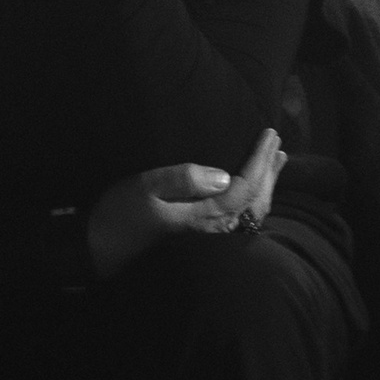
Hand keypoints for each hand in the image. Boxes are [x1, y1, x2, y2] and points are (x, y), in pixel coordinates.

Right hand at [86, 130, 284, 281]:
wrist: (102, 245)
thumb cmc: (122, 213)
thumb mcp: (147, 189)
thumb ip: (183, 180)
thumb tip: (222, 175)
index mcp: (204, 215)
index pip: (244, 187)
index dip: (260, 160)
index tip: (268, 133)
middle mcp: (213, 226)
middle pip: (255, 200)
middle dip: (269, 170)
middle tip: (276, 140)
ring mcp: (209, 230)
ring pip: (250, 209)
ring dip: (266, 182)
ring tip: (277, 158)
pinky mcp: (201, 228)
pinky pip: (240, 212)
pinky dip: (255, 195)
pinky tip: (255, 184)